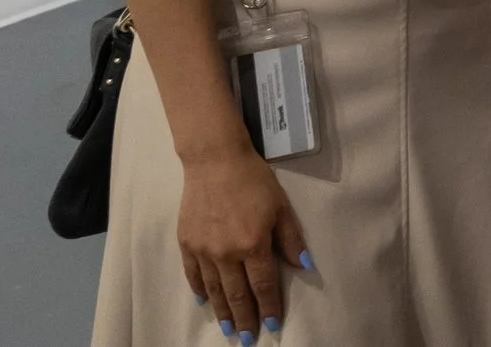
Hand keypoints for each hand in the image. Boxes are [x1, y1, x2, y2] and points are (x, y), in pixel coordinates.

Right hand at [179, 143, 307, 344]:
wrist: (215, 161)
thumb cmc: (254, 180)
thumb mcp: (281, 207)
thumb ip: (291, 239)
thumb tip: (303, 266)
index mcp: (254, 244)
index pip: (263, 285)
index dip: (269, 307)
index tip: (272, 326)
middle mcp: (227, 253)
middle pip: (237, 294)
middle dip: (245, 319)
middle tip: (248, 339)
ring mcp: (204, 250)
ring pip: (214, 290)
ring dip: (222, 311)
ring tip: (228, 329)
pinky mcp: (186, 243)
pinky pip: (193, 274)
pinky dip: (199, 290)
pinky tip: (205, 301)